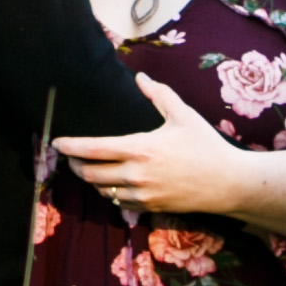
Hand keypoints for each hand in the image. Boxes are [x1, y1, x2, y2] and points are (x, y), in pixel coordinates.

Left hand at [55, 75, 285, 234]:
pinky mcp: (149, 207)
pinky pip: (118, 203)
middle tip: (70, 157)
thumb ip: (159, 95)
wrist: (227, 183)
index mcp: (140, 148)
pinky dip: (110, 193)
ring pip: (102, 190)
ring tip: (89, 169)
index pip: (93, 149)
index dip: (70, 147)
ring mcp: (142, 194)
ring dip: (91, 180)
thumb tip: (140, 78)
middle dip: (75, 165)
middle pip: (90, 173)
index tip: (57, 142)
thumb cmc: (206, 146)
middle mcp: (136, 174)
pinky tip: (112, 184)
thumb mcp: (183, 115)